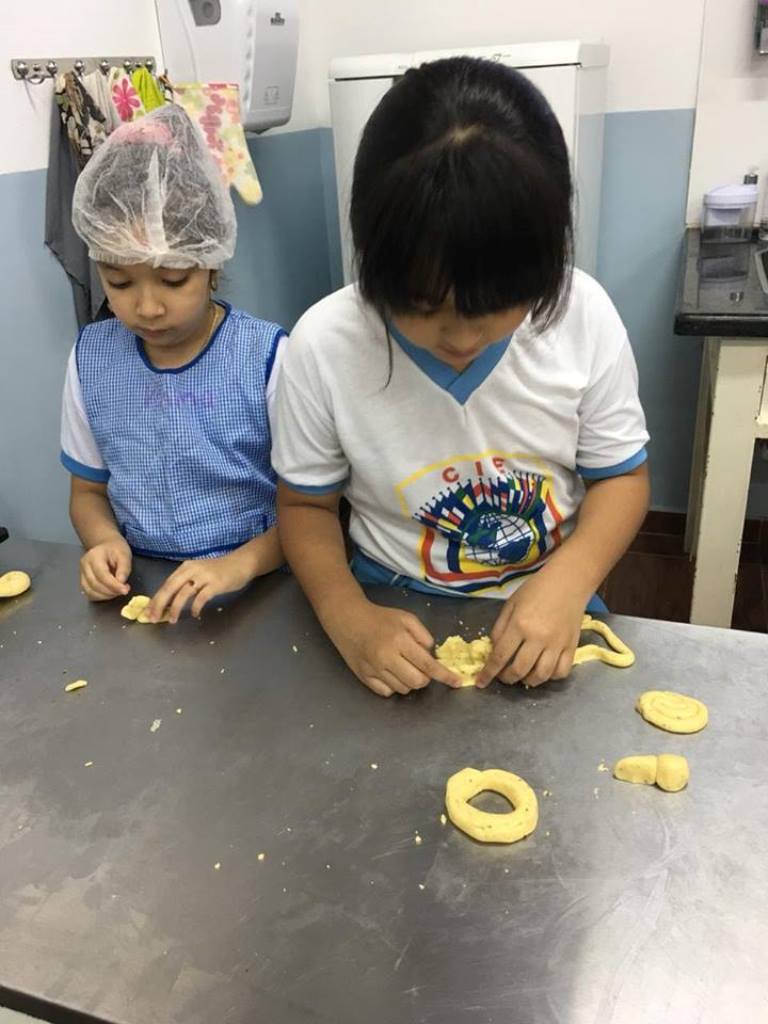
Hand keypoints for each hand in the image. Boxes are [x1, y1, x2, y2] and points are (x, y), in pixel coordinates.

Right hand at [80, 537, 131, 601]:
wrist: (106, 546)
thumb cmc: (116, 550)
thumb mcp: (124, 555)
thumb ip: (124, 568)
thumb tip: (121, 582)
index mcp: (94, 556)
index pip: (102, 574)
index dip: (113, 585)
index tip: (125, 590)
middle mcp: (84, 565)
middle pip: (95, 584)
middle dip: (111, 591)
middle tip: (124, 590)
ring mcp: (82, 574)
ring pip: (90, 592)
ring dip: (106, 596)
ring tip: (118, 591)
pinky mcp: (83, 581)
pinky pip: (90, 594)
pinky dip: (101, 597)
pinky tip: (111, 592)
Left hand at [144, 551, 253, 623]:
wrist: (241, 563)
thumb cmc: (219, 570)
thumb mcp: (198, 572)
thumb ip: (185, 583)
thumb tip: (169, 601)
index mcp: (185, 567)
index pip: (166, 584)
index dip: (156, 598)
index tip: (148, 611)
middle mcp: (192, 570)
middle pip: (170, 588)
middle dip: (160, 604)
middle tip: (153, 618)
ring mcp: (204, 576)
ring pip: (184, 593)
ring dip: (175, 608)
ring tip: (171, 620)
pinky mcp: (216, 583)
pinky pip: (202, 597)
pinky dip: (195, 607)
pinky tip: (194, 614)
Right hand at [325, 598, 461, 696]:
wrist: (348, 618)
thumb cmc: (380, 617)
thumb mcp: (406, 618)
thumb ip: (423, 635)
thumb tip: (432, 655)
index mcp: (399, 641)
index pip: (427, 665)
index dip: (444, 675)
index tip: (457, 682)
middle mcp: (386, 657)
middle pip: (417, 682)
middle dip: (425, 678)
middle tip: (420, 667)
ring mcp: (374, 669)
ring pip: (403, 689)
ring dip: (409, 682)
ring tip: (403, 666)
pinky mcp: (364, 677)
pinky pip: (387, 692)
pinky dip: (394, 686)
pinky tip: (390, 672)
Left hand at [476, 567, 587, 687]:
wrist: (568, 581)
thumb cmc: (536, 589)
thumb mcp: (510, 604)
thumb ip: (500, 628)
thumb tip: (494, 650)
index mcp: (519, 625)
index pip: (500, 656)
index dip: (488, 672)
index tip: (481, 682)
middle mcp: (538, 638)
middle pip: (519, 670)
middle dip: (507, 678)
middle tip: (503, 676)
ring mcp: (557, 644)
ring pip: (541, 676)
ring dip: (528, 681)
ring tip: (522, 675)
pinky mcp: (572, 647)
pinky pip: (561, 672)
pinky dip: (550, 677)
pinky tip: (543, 670)